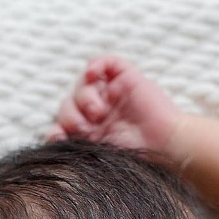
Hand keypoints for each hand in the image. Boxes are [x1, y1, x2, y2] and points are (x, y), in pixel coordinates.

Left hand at [48, 55, 182, 155]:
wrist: (166, 148)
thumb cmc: (138, 156)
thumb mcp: (99, 153)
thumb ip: (75, 145)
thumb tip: (52, 135)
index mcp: (93, 132)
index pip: (64, 123)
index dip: (58, 128)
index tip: (61, 137)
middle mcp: (100, 112)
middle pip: (70, 103)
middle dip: (71, 115)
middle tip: (86, 128)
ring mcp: (113, 94)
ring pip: (83, 83)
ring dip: (84, 97)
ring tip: (98, 112)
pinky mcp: (126, 78)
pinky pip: (105, 62)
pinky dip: (96, 65)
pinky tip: (95, 76)